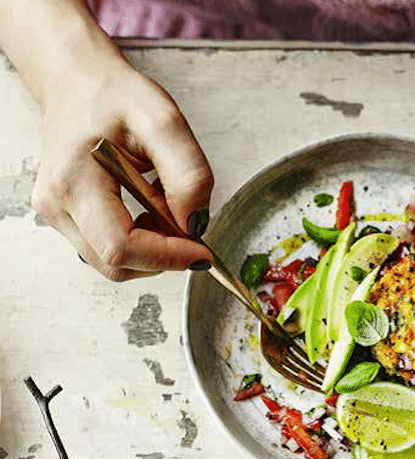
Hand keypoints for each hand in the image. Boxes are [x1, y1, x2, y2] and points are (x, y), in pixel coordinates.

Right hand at [32, 49, 213, 280]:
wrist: (78, 81)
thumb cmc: (115, 95)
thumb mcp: (164, 121)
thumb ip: (188, 174)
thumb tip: (196, 223)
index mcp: (74, 181)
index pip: (121, 248)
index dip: (167, 257)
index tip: (202, 250)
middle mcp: (56, 205)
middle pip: (117, 265)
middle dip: (162, 256)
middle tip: (188, 223)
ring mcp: (56, 214)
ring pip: (114, 263)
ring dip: (152, 249)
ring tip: (164, 205)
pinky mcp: (66, 217)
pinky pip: (108, 249)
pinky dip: (139, 241)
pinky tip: (149, 210)